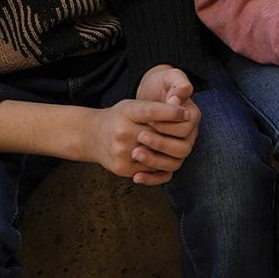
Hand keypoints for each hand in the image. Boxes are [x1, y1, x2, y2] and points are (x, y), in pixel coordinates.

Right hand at [87, 65, 198, 182]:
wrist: (92, 136)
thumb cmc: (119, 118)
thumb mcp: (132, 106)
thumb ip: (154, 109)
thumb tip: (184, 115)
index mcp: (127, 112)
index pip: (152, 112)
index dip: (172, 113)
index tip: (186, 114)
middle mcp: (122, 132)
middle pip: (158, 137)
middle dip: (173, 136)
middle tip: (186, 134)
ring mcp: (121, 152)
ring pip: (158, 157)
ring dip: (169, 154)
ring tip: (174, 147)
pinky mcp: (122, 168)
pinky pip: (151, 171)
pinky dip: (160, 166)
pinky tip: (163, 159)